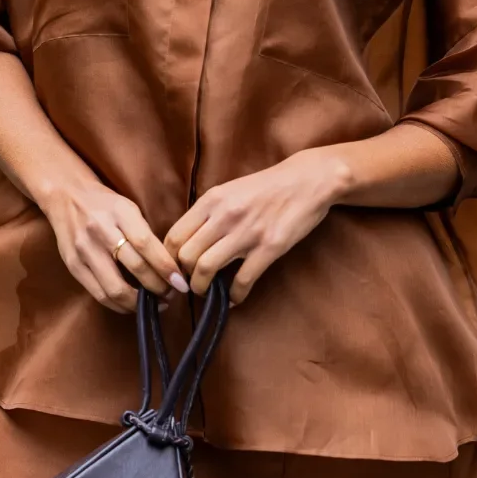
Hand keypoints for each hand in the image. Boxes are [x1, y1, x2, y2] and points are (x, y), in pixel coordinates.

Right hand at [44, 175, 187, 313]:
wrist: (66, 196)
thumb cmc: (105, 204)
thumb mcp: (128, 208)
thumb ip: (145, 234)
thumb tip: (168, 267)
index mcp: (120, 213)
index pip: (147, 245)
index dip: (166, 268)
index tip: (181, 283)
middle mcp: (101, 231)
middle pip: (135, 268)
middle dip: (158, 287)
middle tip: (172, 295)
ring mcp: (84, 251)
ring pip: (115, 288)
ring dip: (139, 302)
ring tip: (155, 303)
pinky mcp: (73, 266)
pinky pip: (99, 294)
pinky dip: (119, 305)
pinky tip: (132, 305)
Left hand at [164, 149, 349, 301]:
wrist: (308, 180)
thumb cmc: (267, 187)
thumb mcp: (230, 190)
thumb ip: (208, 213)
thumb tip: (188, 240)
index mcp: (211, 201)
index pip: (174, 237)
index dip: (168, 260)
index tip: (175, 270)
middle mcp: (224, 216)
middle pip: (185, 256)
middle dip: (183, 276)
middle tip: (189, 283)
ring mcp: (246, 232)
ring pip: (205, 269)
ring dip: (202, 288)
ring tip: (207, 292)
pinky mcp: (269, 247)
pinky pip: (242, 280)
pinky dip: (234, 296)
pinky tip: (234, 297)